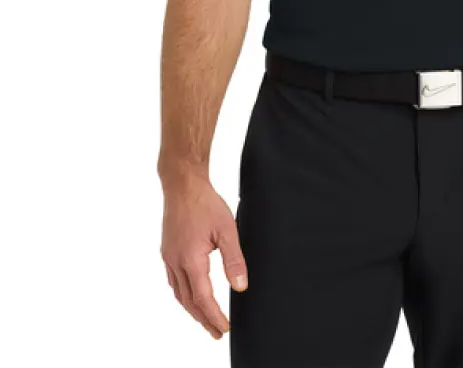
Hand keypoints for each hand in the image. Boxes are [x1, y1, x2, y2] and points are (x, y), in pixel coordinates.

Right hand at [160, 173, 248, 338]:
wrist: (182, 184)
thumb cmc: (205, 202)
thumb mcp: (227, 229)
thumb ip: (234, 260)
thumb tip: (240, 286)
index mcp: (191, 259)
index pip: (203, 298)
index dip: (214, 316)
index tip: (224, 328)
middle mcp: (176, 261)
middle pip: (189, 301)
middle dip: (203, 319)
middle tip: (216, 332)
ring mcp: (169, 256)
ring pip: (179, 293)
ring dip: (192, 309)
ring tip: (205, 319)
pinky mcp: (167, 250)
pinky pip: (174, 280)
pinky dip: (183, 294)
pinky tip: (190, 294)